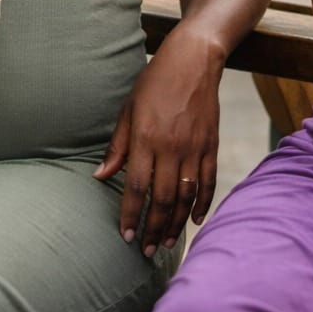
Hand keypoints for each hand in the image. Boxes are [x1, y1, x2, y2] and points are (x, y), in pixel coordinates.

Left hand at [95, 27, 222, 256]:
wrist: (194, 60)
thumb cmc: (154, 82)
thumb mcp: (128, 109)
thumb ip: (117, 146)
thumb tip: (101, 176)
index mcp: (145, 138)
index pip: (135, 187)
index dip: (130, 215)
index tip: (124, 236)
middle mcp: (171, 147)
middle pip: (162, 199)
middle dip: (152, 228)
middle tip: (144, 251)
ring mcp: (194, 148)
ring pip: (186, 196)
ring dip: (175, 224)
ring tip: (164, 243)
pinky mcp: (211, 146)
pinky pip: (208, 182)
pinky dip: (203, 204)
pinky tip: (195, 220)